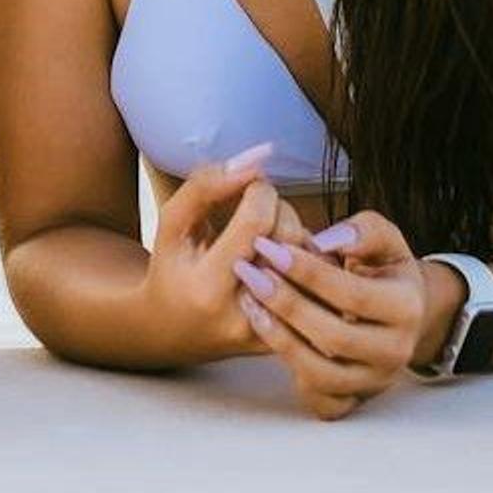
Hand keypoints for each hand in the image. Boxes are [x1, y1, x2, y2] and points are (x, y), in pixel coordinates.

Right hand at [141, 147, 291, 366]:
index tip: (250, 186)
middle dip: (280, 208)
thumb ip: (207, 183)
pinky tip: (285, 256)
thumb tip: (261, 155)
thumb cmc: (172, 269)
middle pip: (288, 239)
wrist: (173, 331)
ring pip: (311, 262)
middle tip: (260, 207)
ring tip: (269, 232)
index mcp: (208, 288)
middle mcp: (243, 316)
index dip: (259, 189)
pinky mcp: (292, 337)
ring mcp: (271, 333)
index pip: (256, 221)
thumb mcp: (172, 224)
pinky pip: (320, 286)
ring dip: (296, 233)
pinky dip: (309, 259)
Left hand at [233, 208, 431, 419]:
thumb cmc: (382, 270)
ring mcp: (374, 382)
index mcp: (407, 308)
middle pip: (334, 338)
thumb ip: (362, 230)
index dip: (310, 272)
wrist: (398, 313)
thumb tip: (324, 242)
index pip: (354, 295)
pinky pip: (318, 400)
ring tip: (249, 300)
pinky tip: (267, 334)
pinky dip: (289, 371)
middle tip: (251, 273)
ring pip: (321, 374)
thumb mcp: (384, 239)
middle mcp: (396, 352)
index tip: (272, 249)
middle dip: (286, 304)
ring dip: (278, 337)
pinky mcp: (353, 400)